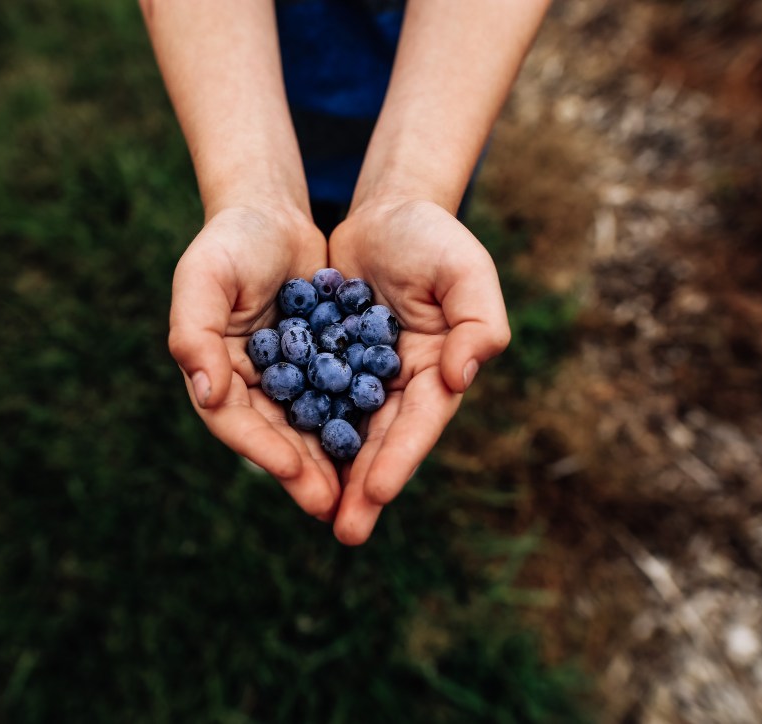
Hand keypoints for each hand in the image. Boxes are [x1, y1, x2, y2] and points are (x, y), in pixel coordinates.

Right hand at [169, 204, 339, 519]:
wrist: (273, 215)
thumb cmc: (230, 241)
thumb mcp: (204, 276)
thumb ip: (195, 332)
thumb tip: (207, 393)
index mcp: (214, 370)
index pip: (233, 420)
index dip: (262, 448)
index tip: (294, 470)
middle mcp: (246, 384)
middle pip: (273, 436)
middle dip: (301, 473)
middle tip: (330, 507)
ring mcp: (284, 379)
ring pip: (308, 429)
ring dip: (330, 463)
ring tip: (358, 497)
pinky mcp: (319, 367)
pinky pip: (337, 402)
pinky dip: (353, 425)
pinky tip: (380, 449)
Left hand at [327, 199, 511, 543]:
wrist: (387, 214)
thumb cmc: (432, 237)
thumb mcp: (466, 269)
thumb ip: (479, 322)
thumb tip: (461, 377)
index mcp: (438, 370)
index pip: (419, 422)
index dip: (400, 457)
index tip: (376, 490)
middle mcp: (403, 385)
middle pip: (382, 443)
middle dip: (365, 488)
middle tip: (346, 533)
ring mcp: (364, 378)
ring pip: (345, 433)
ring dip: (332, 474)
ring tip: (315, 514)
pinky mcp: (329, 363)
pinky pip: (313, 402)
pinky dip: (301, 431)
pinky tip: (282, 461)